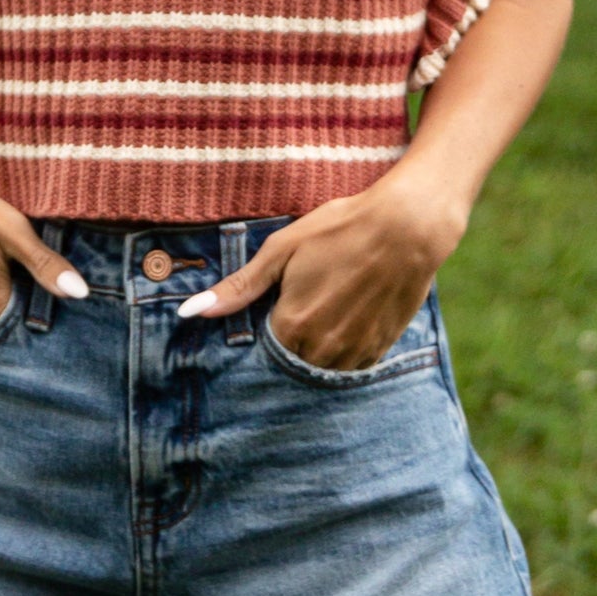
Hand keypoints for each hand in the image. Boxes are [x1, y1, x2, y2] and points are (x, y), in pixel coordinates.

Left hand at [178, 170, 469, 370]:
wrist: (406, 227)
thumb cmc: (339, 230)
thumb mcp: (282, 250)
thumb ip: (238, 287)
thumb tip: (190, 313)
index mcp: (290, 326)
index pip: (260, 351)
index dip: (262, 331)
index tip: (269, 312)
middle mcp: (321, 349)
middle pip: (291, 361)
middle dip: (287, 344)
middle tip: (300, 306)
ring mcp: (354, 353)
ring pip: (321, 368)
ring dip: (315, 351)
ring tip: (325, 310)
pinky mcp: (380, 349)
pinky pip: (351, 366)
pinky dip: (343, 351)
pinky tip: (347, 317)